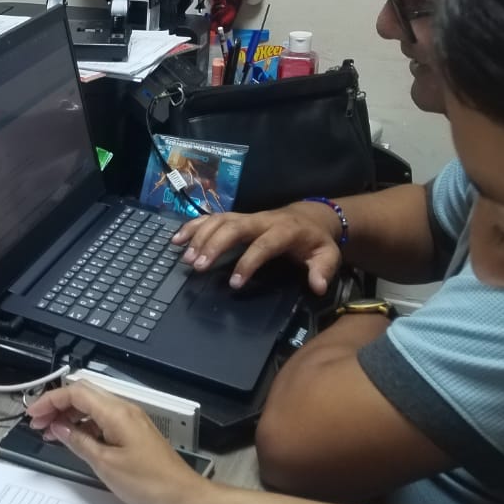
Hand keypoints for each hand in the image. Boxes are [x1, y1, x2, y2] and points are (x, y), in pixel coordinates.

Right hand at [26, 382, 210, 503]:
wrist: (181, 496)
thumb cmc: (150, 483)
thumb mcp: (105, 465)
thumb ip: (79, 442)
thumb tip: (59, 429)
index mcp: (117, 413)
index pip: (75, 392)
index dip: (49, 400)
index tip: (33, 414)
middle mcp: (124, 410)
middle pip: (83, 394)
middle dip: (57, 405)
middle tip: (38, 423)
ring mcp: (130, 419)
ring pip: (92, 406)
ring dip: (69, 415)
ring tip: (51, 433)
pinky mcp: (132, 431)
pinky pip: (102, 418)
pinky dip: (84, 425)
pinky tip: (74, 439)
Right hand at [172, 202, 341, 294]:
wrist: (310, 216)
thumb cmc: (315, 241)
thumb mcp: (327, 255)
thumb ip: (323, 270)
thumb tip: (317, 287)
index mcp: (284, 230)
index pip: (264, 244)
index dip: (248, 262)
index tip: (234, 283)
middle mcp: (261, 220)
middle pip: (233, 227)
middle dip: (214, 245)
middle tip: (197, 266)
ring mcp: (246, 217)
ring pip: (219, 220)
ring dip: (199, 236)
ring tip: (185, 258)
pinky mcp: (235, 217)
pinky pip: (211, 218)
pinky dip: (192, 226)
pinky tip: (176, 239)